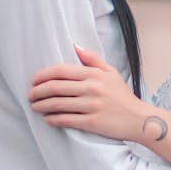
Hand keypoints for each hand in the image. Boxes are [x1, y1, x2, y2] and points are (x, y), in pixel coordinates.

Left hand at [28, 46, 147, 140]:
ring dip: (41, 106)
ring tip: (35, 106)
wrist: (139, 119)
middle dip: (37, 91)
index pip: (61, 71)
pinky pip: (66, 120)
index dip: (43, 75)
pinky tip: (47, 119)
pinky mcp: (92, 122)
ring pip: (57, 104)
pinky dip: (52, 119)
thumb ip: (93, 59)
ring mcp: (91, 105)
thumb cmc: (123, 96)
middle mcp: (92, 88)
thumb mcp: (111, 73)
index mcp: (94, 74)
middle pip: (55, 87)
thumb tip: (75, 47)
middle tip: (30, 95)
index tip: (34, 80)